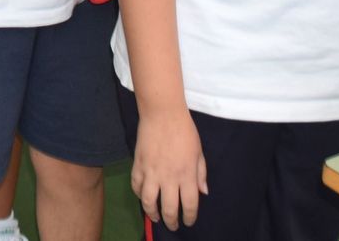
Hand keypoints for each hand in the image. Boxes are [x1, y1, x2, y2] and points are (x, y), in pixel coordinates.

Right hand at [131, 108, 207, 230]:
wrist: (162, 114)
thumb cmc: (185, 131)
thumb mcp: (199, 153)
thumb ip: (201, 174)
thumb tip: (203, 192)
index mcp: (187, 175)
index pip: (189, 205)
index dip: (189, 217)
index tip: (189, 221)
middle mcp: (168, 178)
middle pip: (168, 208)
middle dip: (171, 221)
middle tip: (172, 225)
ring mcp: (151, 172)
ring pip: (148, 201)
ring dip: (151, 213)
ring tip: (155, 217)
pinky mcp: (138, 165)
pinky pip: (136, 185)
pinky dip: (139, 194)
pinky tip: (143, 197)